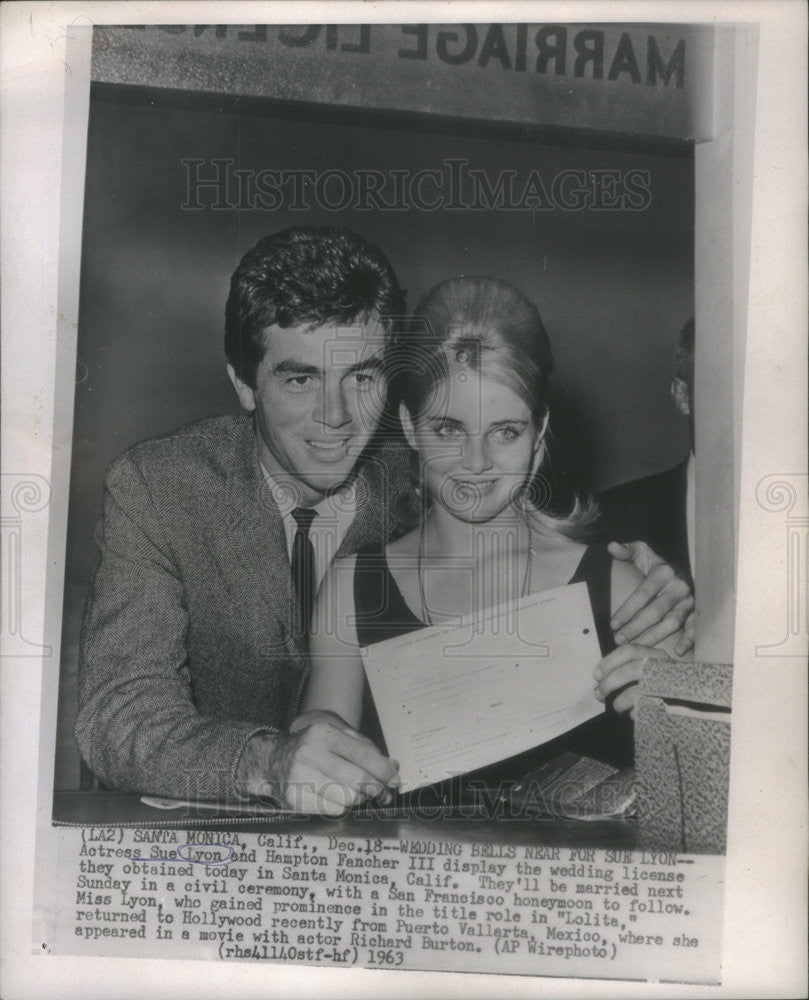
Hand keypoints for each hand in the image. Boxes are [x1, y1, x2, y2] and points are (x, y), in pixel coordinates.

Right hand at [237, 717, 399, 815]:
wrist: (272, 760)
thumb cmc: (313, 749)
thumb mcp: (336, 738)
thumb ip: (366, 749)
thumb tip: (393, 766)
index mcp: (324, 733)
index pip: (364, 755)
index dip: (385, 771)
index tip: (394, 780)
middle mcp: (310, 752)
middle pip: (359, 780)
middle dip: (377, 789)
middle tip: (383, 794)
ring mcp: (299, 776)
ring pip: (348, 798)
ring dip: (360, 800)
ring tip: (360, 795)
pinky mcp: (294, 799)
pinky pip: (333, 810)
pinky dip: (342, 807)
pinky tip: (339, 799)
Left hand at [594, 643, 671, 718]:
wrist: (694, 704)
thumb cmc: (664, 684)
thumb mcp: (652, 668)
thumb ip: (631, 666)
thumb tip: (602, 675)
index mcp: (656, 655)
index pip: (629, 651)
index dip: (609, 661)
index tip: (596, 674)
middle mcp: (663, 667)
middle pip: (629, 671)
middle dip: (608, 683)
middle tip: (599, 693)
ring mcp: (667, 687)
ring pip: (634, 692)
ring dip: (619, 702)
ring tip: (616, 707)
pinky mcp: (669, 706)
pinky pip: (644, 710)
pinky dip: (634, 713)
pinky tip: (633, 714)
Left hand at [607, 541, 693, 653]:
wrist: (677, 568)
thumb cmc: (653, 563)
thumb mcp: (640, 552)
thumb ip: (625, 550)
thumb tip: (611, 546)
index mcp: (663, 571)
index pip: (642, 593)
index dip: (627, 610)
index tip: (613, 624)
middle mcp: (679, 586)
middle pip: (656, 611)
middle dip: (636, 627)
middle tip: (618, 639)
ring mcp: (689, 600)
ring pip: (672, 622)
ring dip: (655, 636)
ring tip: (637, 648)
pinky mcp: (697, 611)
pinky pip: (695, 627)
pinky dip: (689, 639)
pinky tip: (677, 651)